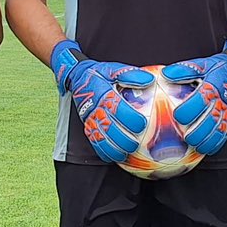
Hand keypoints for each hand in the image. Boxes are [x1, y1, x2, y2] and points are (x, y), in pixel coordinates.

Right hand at [49, 39, 152, 164]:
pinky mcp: (87, 127)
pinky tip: (117, 157)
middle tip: (137, 143)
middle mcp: (95, 109)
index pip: (116, 108)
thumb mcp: (113, 69)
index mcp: (103, 94)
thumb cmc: (100, 74)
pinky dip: (105, 152)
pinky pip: (95, 143)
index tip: (142, 124)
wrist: (78, 78)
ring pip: (101, 139)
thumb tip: (149, 80)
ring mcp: (90, 120)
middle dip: (124, 138)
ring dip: (115, 148)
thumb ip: (130, 74)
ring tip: (128, 152)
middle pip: (109, 128)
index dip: (129, 117)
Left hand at [161, 36, 226, 156]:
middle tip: (186, 137)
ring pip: (220, 128)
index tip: (177, 115)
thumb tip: (165, 75)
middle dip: (199, 130)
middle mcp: (222, 99)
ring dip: (208, 139)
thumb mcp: (199, 65)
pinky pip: (225, 133)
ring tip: (195, 146)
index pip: (203, 98)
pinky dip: (216, 143)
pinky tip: (205, 149)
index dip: (191, 107)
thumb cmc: (210, 69)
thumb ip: (183, 70)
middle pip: (212, 118)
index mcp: (213, 85)